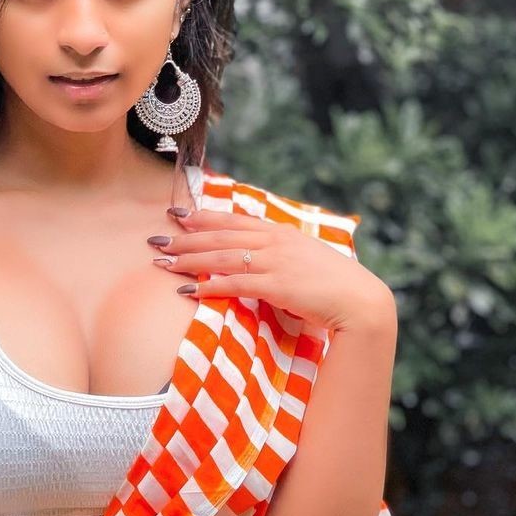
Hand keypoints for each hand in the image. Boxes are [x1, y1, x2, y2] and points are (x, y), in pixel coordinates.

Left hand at [149, 208, 393, 332]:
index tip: (178, 214)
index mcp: (281, 232)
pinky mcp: (276, 285)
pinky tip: (189, 290)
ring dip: (189, 260)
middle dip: (185, 238)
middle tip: (157, 239)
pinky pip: (234, 284)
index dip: (203, 217)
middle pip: (220, 235)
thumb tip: (257, 259)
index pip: (234, 220)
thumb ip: (279, 255)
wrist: (359, 301)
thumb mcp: (304, 261)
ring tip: (163, 264)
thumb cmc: (333, 285)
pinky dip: (209, 286)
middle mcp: (275, 241)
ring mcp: (275, 261)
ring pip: (221, 256)